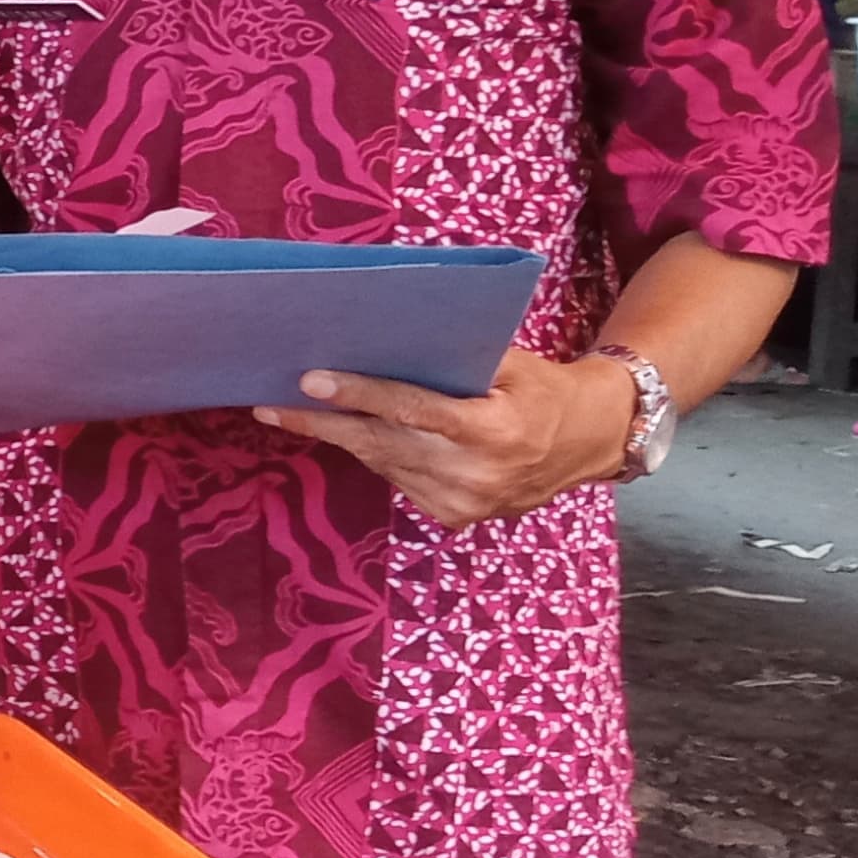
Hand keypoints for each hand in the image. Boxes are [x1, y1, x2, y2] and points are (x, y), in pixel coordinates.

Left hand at [254, 351, 637, 528]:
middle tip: (269, 405)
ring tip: (290, 413)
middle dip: (322, 423)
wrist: (588, 441)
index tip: (310, 381)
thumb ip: (450, 362)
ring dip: (340, 438)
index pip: (411, 411)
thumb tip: (376, 340)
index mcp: (494, 432)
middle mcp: (476, 475)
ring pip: (383, 463)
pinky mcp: (453, 517)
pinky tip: (349, 433)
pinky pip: (397, 479)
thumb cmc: (542, 389)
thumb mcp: (508, 364)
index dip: (358, 395)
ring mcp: (464, 503)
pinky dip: (374, 454)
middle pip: (382, 443)